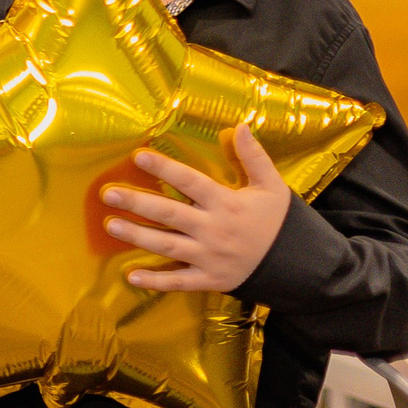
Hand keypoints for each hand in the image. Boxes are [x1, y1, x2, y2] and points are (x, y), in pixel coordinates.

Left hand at [101, 124, 291, 293]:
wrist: (299, 264)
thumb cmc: (279, 221)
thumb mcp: (272, 186)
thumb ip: (253, 157)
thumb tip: (239, 125)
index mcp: (227, 204)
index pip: (191, 182)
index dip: (165, 168)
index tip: (138, 156)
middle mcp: (214, 229)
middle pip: (170, 214)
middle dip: (137, 203)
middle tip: (108, 193)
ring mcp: (210, 257)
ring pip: (167, 246)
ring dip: (137, 236)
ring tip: (110, 225)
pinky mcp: (210, 279)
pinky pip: (179, 281)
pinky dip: (155, 281)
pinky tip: (131, 276)